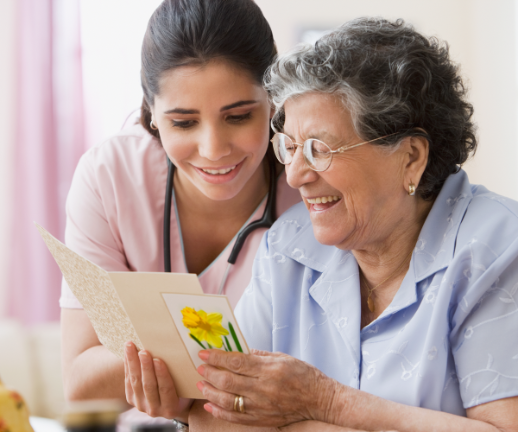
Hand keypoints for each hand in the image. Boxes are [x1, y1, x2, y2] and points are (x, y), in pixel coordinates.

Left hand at [124, 341, 191, 418]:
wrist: (169, 403)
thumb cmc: (183, 390)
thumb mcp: (186, 388)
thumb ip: (184, 377)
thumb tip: (185, 354)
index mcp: (171, 408)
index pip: (166, 389)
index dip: (161, 375)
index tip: (159, 360)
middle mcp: (155, 410)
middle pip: (149, 386)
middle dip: (146, 367)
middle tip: (144, 352)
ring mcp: (141, 405)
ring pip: (136, 382)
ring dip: (133, 363)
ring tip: (131, 347)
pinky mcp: (131, 399)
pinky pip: (128, 381)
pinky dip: (127, 366)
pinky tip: (127, 353)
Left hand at [196, 349, 338, 427]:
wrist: (319, 399)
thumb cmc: (302, 374)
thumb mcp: (281, 357)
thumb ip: (257, 356)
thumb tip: (236, 351)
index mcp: (270, 370)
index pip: (237, 362)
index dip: (217, 357)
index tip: (204, 353)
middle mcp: (264, 389)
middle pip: (229, 381)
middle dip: (210, 373)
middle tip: (199, 367)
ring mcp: (262, 407)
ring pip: (228, 401)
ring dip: (211, 392)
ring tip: (201, 384)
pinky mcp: (262, 419)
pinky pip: (236, 418)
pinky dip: (220, 412)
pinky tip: (210, 405)